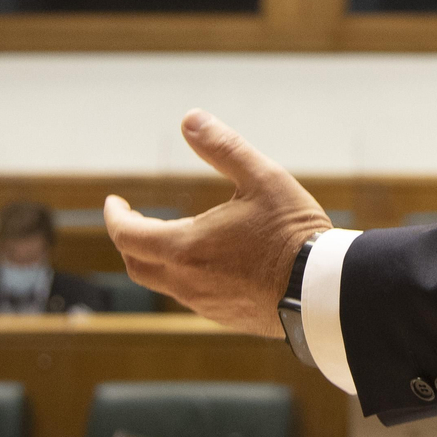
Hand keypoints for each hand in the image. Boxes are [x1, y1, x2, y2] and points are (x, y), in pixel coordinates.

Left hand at [105, 110, 330, 337]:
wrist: (322, 290)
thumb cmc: (292, 231)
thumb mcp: (262, 177)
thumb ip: (223, 147)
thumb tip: (189, 118)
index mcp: (185, 248)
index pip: (127, 235)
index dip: (114, 216)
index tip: (114, 202)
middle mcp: (187, 282)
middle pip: (136, 265)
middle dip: (129, 239)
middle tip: (136, 219)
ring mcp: (205, 304)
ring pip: (163, 283)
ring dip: (157, 258)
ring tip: (173, 236)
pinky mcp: (224, 317)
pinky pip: (190, 296)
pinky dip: (184, 275)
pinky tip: (208, 261)